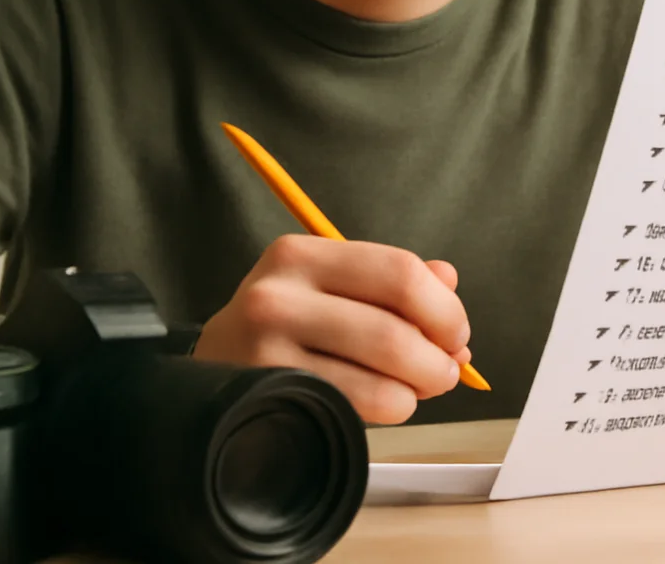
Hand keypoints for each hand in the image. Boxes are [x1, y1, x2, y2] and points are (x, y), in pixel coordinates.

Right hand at [193, 235, 471, 423]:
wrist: (209, 370)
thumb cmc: (285, 326)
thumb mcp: (331, 285)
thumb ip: (392, 278)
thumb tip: (448, 282)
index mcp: (302, 254)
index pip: (399, 272)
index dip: (444, 309)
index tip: (455, 333)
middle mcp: (279, 296)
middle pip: (394, 330)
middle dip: (437, 360)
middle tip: (445, 372)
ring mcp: (268, 351)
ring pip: (380, 376)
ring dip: (416, 390)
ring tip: (414, 390)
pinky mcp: (271, 396)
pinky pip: (355, 409)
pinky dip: (388, 410)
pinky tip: (383, 404)